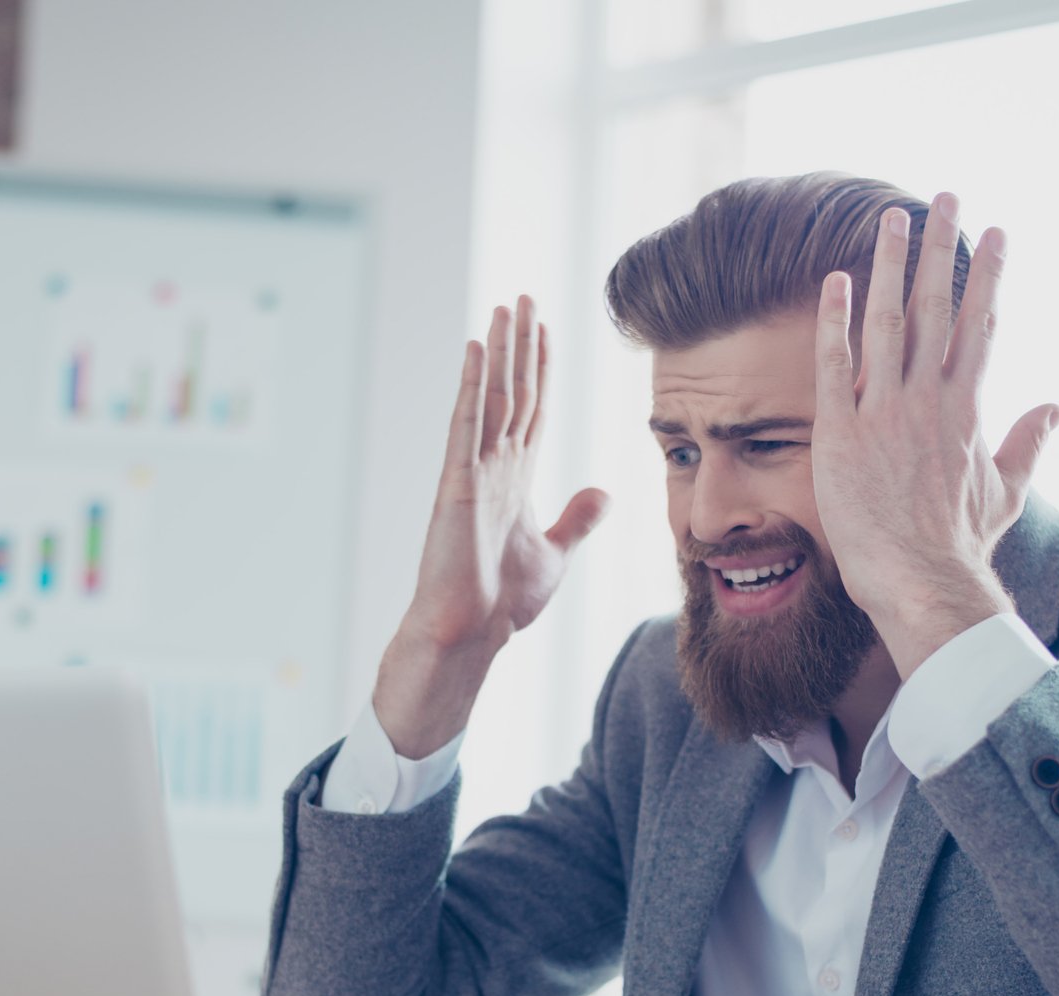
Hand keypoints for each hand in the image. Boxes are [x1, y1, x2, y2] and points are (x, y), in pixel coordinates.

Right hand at [374, 296, 608, 756]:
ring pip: (492, 397)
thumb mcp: (556, 554)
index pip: (532, 410)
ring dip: (500, 351)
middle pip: (512, 391)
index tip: (546, 330)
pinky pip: (467, 424)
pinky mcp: (456, 484)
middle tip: (524, 297)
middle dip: (521, 345)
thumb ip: (577, 520)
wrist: (469, 635)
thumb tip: (602, 492)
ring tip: (505, 306)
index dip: (540, 369)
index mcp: (514, 480)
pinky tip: (478, 348)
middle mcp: (492, 467)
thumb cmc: (501, 603)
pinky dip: (473, 385)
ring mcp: (472, 472)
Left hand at [811, 194, 1058, 677]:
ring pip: (889, 322)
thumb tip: (1056, 408)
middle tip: (946, 197)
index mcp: (967, 409)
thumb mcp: (1005, 491)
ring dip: (890, 265)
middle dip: (942, 249)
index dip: (988, 275)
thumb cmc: (961, 545)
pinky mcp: (843, 434)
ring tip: (893, 218)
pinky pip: (835, 365)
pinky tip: (836, 280)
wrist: (923, 581)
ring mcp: (885, 413)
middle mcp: (929, 399)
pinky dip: (836, 320)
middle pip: (937, 307)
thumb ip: (1028, 443)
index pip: (980, 325)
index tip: (996, 232)